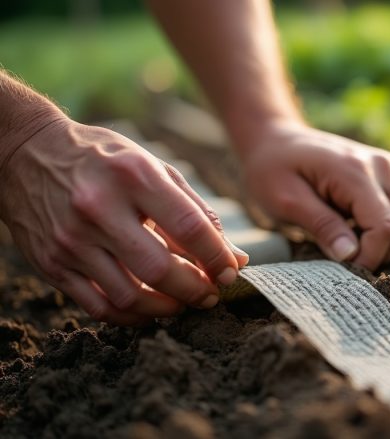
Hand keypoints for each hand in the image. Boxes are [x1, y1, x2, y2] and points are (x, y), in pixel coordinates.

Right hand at [0, 119, 247, 324]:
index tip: (231, 271)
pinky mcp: (51, 263)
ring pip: (129, 296)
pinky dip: (132, 317)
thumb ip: (197, 211)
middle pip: (159, 268)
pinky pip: (99, 307)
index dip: (217, 257)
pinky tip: (151, 309)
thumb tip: (235, 257)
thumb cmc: (105, 160)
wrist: (26, 152)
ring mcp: (71, 239)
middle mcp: (98, 207)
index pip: (188, 227)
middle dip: (196, 289)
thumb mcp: (154, 167)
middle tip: (211, 294)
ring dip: (167, 308)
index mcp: (133, 175)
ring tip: (185, 303)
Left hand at [241, 120, 389, 269]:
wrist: (278, 140)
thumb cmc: (274, 171)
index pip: (386, 227)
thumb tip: (351, 257)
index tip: (345, 268)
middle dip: (388, 255)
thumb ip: (322, 227)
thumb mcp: (285, 201)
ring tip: (365, 248)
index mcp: (356, 170)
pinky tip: (373, 234)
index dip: (370, 257)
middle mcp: (386, 165)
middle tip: (354, 261)